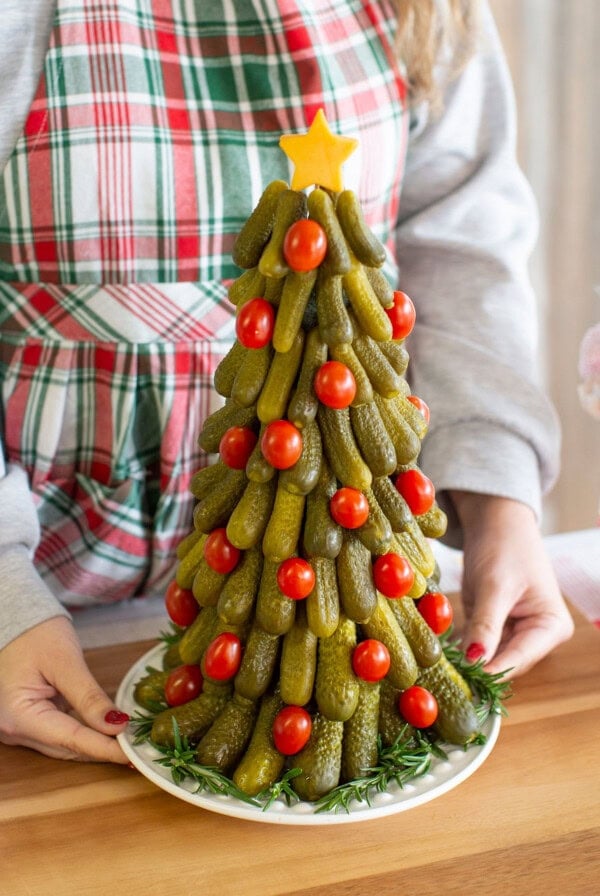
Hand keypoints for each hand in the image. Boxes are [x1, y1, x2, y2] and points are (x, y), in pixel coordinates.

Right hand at [0, 616, 129, 762]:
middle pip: (66, 748)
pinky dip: (84, 732)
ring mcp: (19, 727)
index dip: (105, 749)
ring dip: (95, 743)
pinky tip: (108, 731)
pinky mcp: (29, 719)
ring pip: (64, 744)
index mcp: (19, 717)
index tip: (133, 755)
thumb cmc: (35, 633)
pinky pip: (60, 732)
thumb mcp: (65, 662)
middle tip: (138, 749)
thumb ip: (89, 697)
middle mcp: (14, 730)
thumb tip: (117, 724)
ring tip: (128, 742)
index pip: (71, 740)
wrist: (14, 618)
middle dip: (102, 748)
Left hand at [449, 491, 573, 677]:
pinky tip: (440, 655)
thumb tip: (476, 661)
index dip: (489, 672)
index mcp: (551, 627)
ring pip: (488, 658)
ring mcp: (514, 632)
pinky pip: (476, 646)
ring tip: (437, 669)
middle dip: (475, 668)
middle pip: (504, 663)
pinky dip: (460, 649)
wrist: (496, 520)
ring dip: (464, 662)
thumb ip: (486, 625)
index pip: (518, 659)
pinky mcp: (493, 627)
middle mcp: (537, 635)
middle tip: (443, 677)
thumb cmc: (504, 545)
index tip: (462, 683)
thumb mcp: (494, 585)